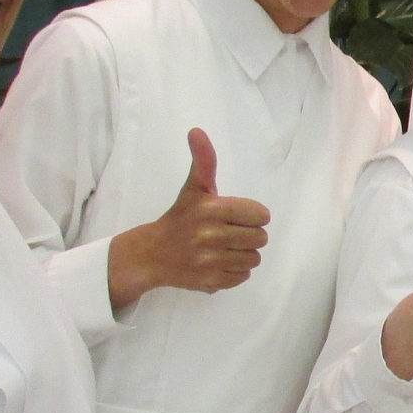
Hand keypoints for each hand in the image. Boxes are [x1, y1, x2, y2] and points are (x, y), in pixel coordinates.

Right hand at [107, 128, 270, 305]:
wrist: (151, 254)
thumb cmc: (180, 218)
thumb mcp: (193, 188)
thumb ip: (203, 161)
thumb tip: (197, 131)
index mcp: (212, 209)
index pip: (261, 215)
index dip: (252, 216)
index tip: (237, 216)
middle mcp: (212, 236)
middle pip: (260, 238)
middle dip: (249, 235)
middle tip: (230, 233)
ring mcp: (211, 261)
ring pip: (254, 259)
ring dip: (244, 254)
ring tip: (224, 248)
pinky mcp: (211, 281)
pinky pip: (243, 277)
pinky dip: (235, 271)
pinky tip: (218, 262)